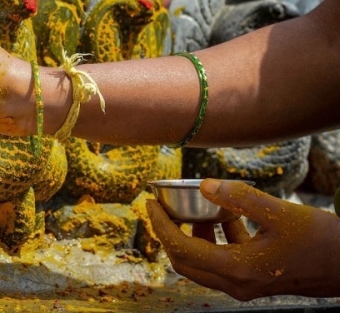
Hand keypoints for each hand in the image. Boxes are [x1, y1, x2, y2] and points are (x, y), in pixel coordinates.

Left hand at [147, 178, 339, 299]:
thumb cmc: (321, 241)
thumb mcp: (281, 213)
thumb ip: (241, 198)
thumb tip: (205, 185)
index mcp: (237, 269)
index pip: (181, 249)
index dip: (161, 225)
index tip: (149, 203)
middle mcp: (236, 283)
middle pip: (184, 260)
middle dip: (168, 232)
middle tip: (162, 206)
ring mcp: (245, 285)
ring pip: (201, 262)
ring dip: (191, 235)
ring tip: (195, 206)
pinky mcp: (254, 279)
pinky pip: (221, 260)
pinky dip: (214, 239)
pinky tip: (225, 216)